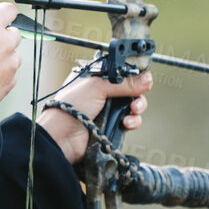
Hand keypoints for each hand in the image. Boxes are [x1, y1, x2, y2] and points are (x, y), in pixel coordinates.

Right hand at [0, 2, 20, 101]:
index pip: (9, 10)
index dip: (4, 11)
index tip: (0, 14)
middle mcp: (5, 41)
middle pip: (15, 33)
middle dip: (4, 38)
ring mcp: (10, 62)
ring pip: (14, 56)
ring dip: (5, 58)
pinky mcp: (11, 80)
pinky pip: (11, 74)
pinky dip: (2, 76)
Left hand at [36, 69, 151, 163]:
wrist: (62, 136)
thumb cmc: (70, 107)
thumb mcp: (98, 87)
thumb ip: (124, 83)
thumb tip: (146, 79)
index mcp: (96, 77)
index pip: (121, 72)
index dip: (133, 74)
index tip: (143, 77)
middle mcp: (102, 92)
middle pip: (130, 89)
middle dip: (138, 93)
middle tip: (137, 97)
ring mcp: (107, 110)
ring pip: (132, 105)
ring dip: (137, 107)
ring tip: (133, 110)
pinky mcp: (111, 126)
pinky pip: (130, 121)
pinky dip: (132, 121)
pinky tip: (127, 123)